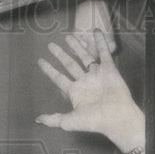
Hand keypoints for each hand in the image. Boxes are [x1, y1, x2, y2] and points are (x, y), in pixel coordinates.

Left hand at [35, 29, 144, 153]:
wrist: (117, 118)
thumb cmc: (94, 121)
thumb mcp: (69, 122)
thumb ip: (53, 119)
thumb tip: (37, 119)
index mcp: (75, 92)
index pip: (58, 78)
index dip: (49, 70)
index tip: (40, 61)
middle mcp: (84, 82)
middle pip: (69, 65)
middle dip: (60, 55)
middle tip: (51, 45)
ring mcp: (96, 75)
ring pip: (84, 57)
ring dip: (77, 47)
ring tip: (68, 36)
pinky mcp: (109, 69)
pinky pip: (104, 53)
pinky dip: (101, 42)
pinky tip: (96, 31)